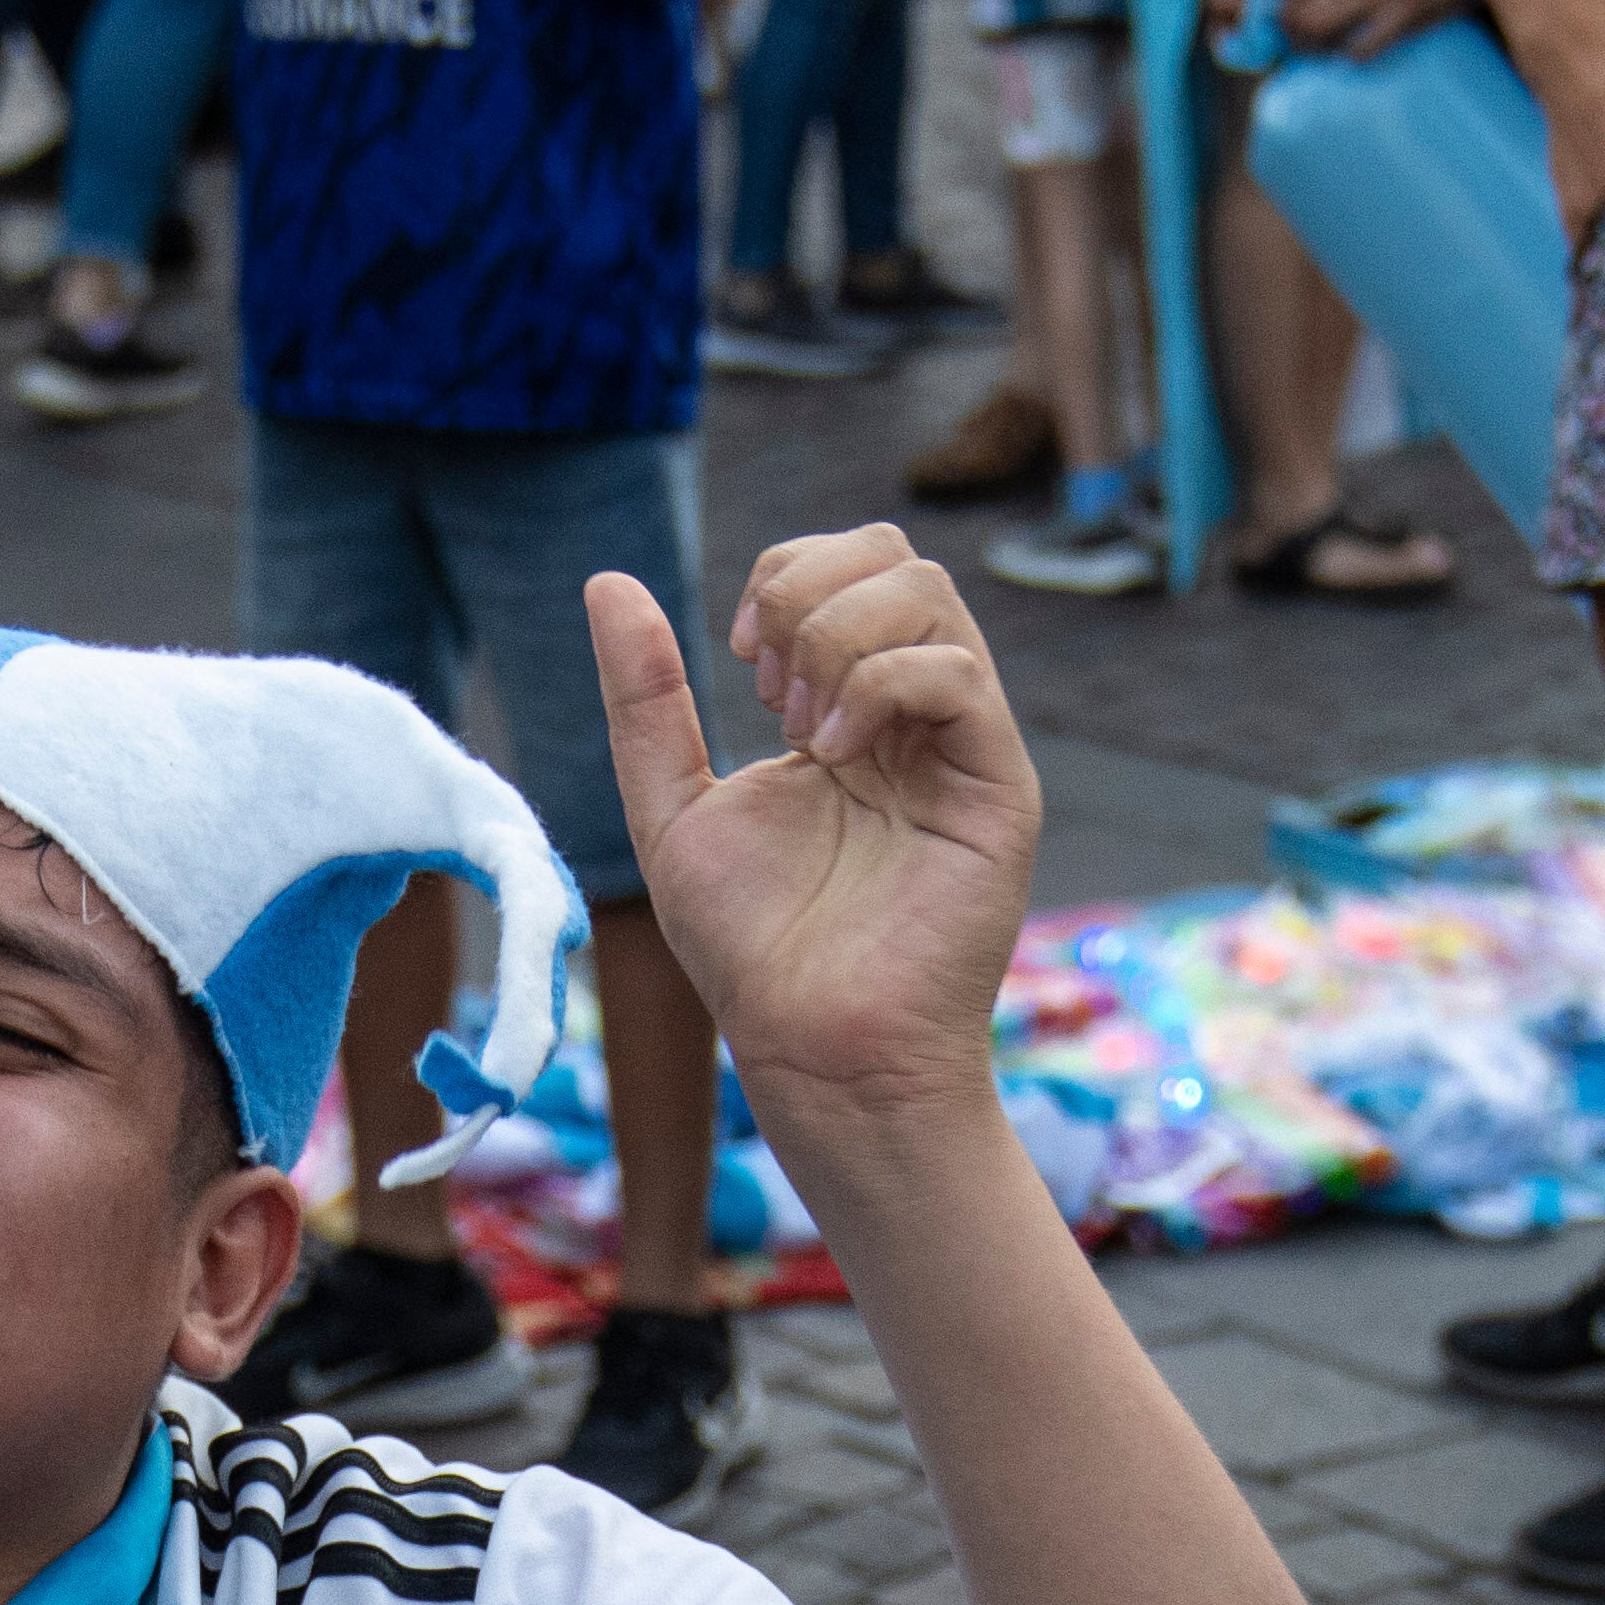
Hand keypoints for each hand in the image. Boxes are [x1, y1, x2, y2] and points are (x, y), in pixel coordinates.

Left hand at [589, 524, 1039, 1162]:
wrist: (815, 1050)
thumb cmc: (753, 950)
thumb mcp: (672, 804)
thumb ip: (645, 697)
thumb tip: (607, 581)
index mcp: (850, 708)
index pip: (846, 565)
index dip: (782, 578)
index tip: (734, 662)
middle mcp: (914, 715)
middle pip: (894, 555)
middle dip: (808, 588)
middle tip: (763, 681)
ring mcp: (961, 747)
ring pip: (930, 594)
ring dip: (837, 635)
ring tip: (799, 728)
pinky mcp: (998, 789)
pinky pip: (957, 675)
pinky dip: (879, 686)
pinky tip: (829, 754)